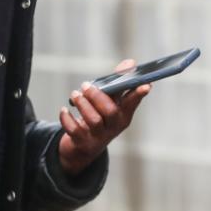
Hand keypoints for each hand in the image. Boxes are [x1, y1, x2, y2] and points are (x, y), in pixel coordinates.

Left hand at [58, 59, 149, 174]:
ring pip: (93, 120)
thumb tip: (131, 63)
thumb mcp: (110, 101)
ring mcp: (99, 137)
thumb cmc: (99, 118)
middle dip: (97, 96)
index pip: (133, 103)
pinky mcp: (83, 143)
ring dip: (82, 104)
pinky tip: (65, 110)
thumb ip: (117, 82)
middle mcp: (114, 127)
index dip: (138, 94)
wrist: (83, 148)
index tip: (145, 86)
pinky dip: (67, 118)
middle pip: (110, 112)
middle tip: (85, 86)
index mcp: (124, 115)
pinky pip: (75, 130)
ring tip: (75, 94)